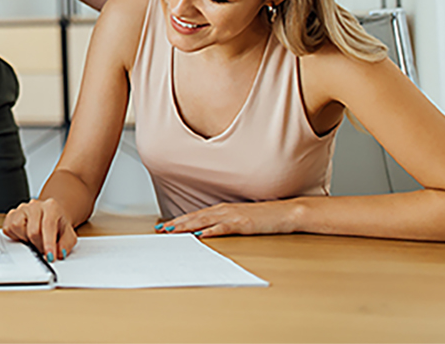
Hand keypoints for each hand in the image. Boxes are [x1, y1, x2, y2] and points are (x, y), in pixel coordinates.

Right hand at [3, 198, 77, 261]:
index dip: (49, 243)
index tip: (50, 257)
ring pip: (17, 227)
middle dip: (39, 246)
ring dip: (25, 240)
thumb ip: (66, 244)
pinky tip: (24, 236)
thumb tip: (59, 253)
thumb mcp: (69, 234)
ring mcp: (22, 209)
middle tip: (43, 249)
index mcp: (51, 207)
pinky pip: (8, 228)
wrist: (52, 216)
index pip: (48, 225)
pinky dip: (15, 236)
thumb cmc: (59, 225)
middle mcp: (35, 205)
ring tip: (33, 240)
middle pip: (32, 230)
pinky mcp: (12, 215)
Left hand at [155, 199, 300, 237]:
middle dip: (176, 223)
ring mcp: (233, 215)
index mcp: (221, 210)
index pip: (195, 216)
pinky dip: (211, 230)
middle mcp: (223, 210)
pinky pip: (224, 227)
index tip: (163, 227)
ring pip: (204, 220)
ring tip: (172, 230)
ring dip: (187, 226)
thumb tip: (205, 233)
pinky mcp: (243, 222)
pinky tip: (201, 235)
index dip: (178, 221)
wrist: (285, 212)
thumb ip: (223, 224)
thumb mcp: (239, 220)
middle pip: (195, 217)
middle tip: (160, 230)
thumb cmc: (264, 217)